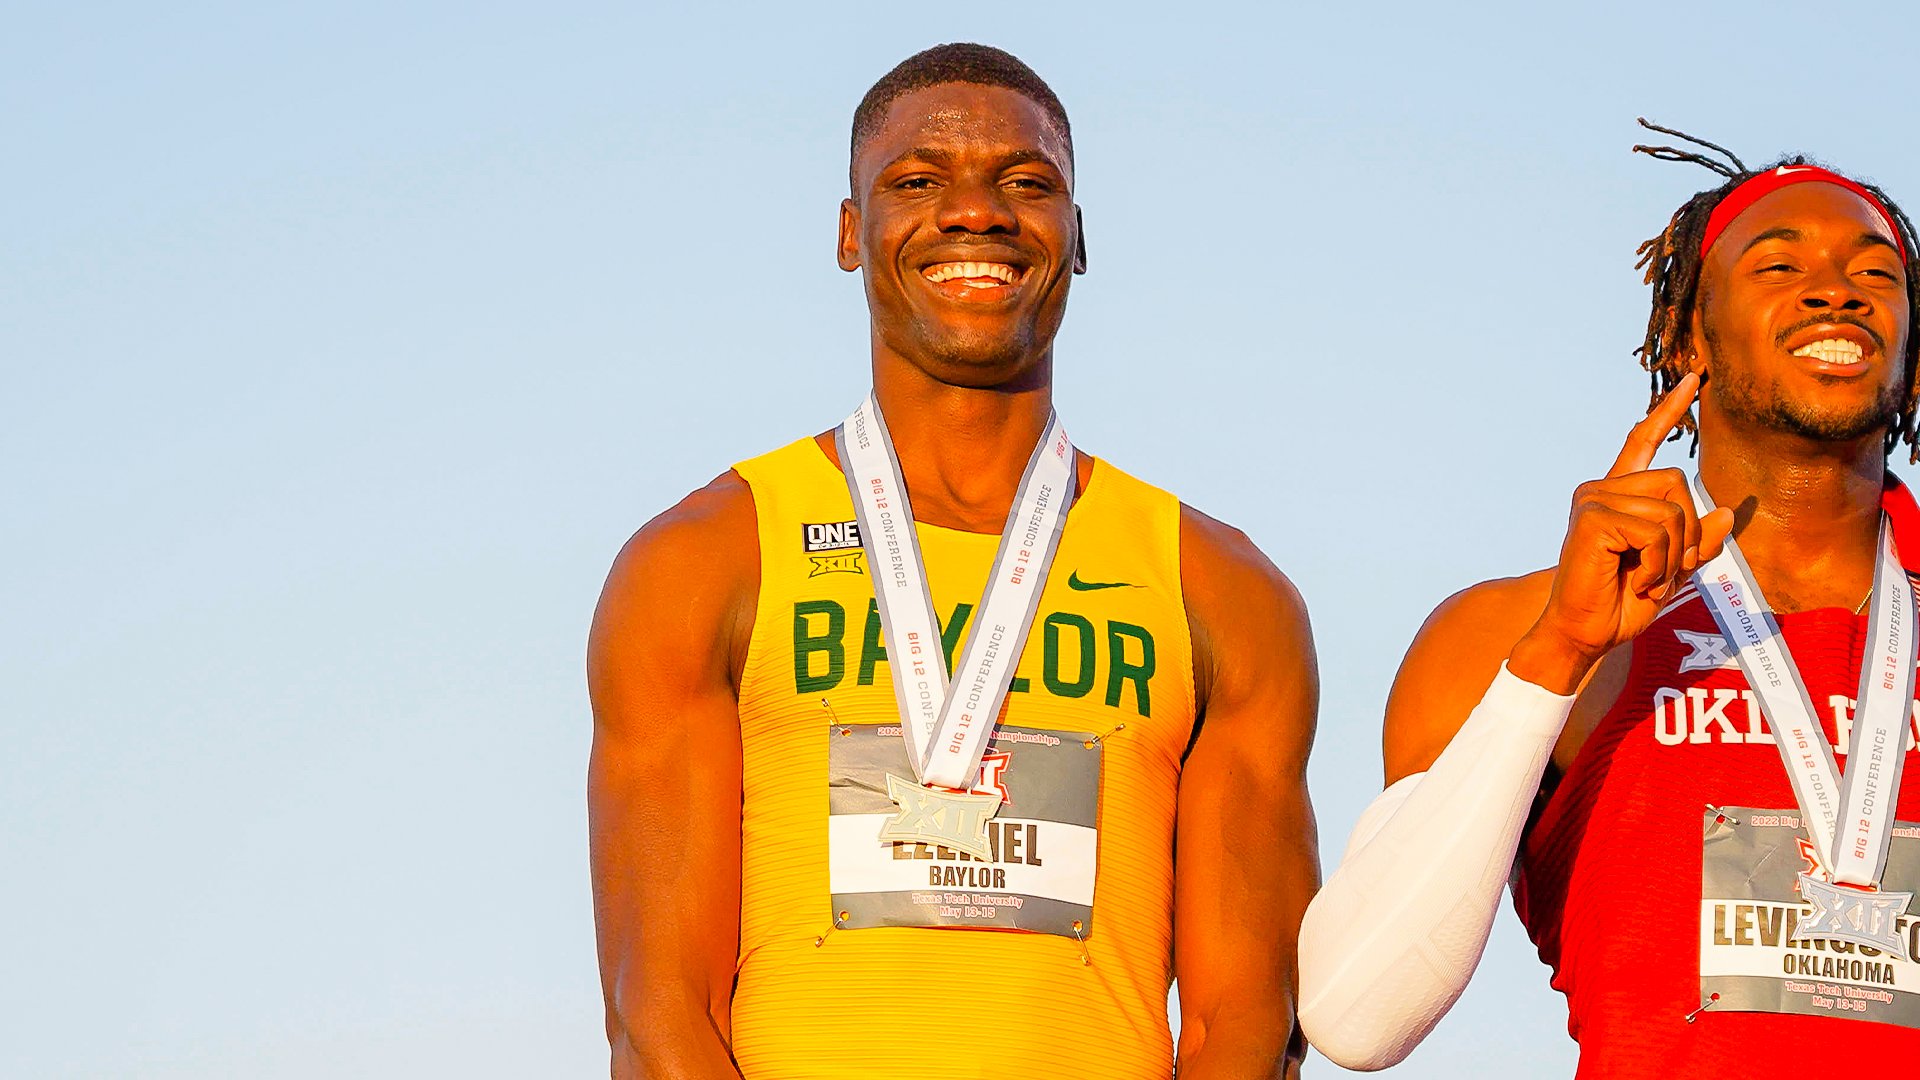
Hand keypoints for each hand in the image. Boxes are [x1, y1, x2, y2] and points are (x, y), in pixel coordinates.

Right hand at [1508, 372, 1735, 693]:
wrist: (1586, 633)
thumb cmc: (1621, 605)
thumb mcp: (1673, 571)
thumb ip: (1697, 541)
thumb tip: (1727, 514)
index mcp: (1618, 496)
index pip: (1644, 442)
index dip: (1669, 410)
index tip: (1693, 378)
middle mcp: (1601, 490)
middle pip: (1679, 482)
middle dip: (1686, 534)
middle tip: (1663, 571)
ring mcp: (1593, 500)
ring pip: (1672, 510)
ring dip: (1673, 556)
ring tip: (1646, 580)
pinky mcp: (1592, 518)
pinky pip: (1656, 530)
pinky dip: (1659, 564)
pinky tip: (1636, 580)